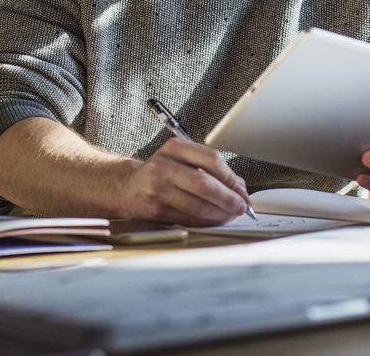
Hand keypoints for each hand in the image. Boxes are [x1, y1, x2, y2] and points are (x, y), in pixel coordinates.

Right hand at [121, 137, 249, 225]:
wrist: (128, 187)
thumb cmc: (161, 172)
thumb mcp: (182, 158)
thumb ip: (210, 168)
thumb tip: (238, 187)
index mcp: (175, 148)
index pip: (212, 159)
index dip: (231, 177)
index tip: (241, 190)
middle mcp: (164, 166)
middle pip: (205, 185)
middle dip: (228, 199)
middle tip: (241, 206)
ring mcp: (157, 189)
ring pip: (198, 206)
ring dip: (220, 214)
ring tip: (230, 215)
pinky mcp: (155, 210)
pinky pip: (188, 219)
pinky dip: (206, 222)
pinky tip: (214, 220)